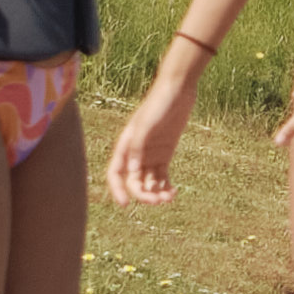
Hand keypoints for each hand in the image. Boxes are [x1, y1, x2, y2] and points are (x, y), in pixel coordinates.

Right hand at [103, 70, 193, 207]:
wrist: (177, 90)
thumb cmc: (158, 104)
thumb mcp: (146, 125)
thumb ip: (137, 147)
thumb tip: (132, 171)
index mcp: (125, 145)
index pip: (115, 173)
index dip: (117, 189)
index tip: (126, 204)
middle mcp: (135, 153)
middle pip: (134, 182)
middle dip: (144, 195)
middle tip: (159, 200)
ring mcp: (150, 154)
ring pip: (149, 182)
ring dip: (156, 193)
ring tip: (170, 197)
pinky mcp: (164, 154)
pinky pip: (162, 177)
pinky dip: (165, 187)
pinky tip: (173, 192)